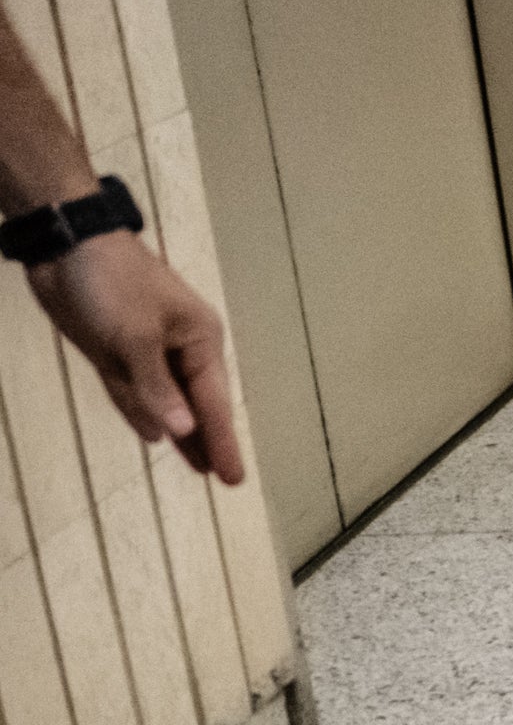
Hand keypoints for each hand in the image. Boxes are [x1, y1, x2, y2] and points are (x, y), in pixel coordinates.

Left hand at [31, 232, 242, 483]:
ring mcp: (145, 351)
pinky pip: (133, 392)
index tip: (234, 479)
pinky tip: (155, 435)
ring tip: (200, 467)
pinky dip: (143, 413)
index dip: (222, 442)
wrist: (67, 245)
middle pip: (195, 406)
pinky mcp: (114, 350)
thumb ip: (157, 388)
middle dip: (209, 442)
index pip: (213, 404)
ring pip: (164, 402)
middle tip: (226, 479)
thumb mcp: (135, 337)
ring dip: (180, 434)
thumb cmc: (112, 284)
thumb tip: (181, 430)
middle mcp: (178, 349)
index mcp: (198, 341)